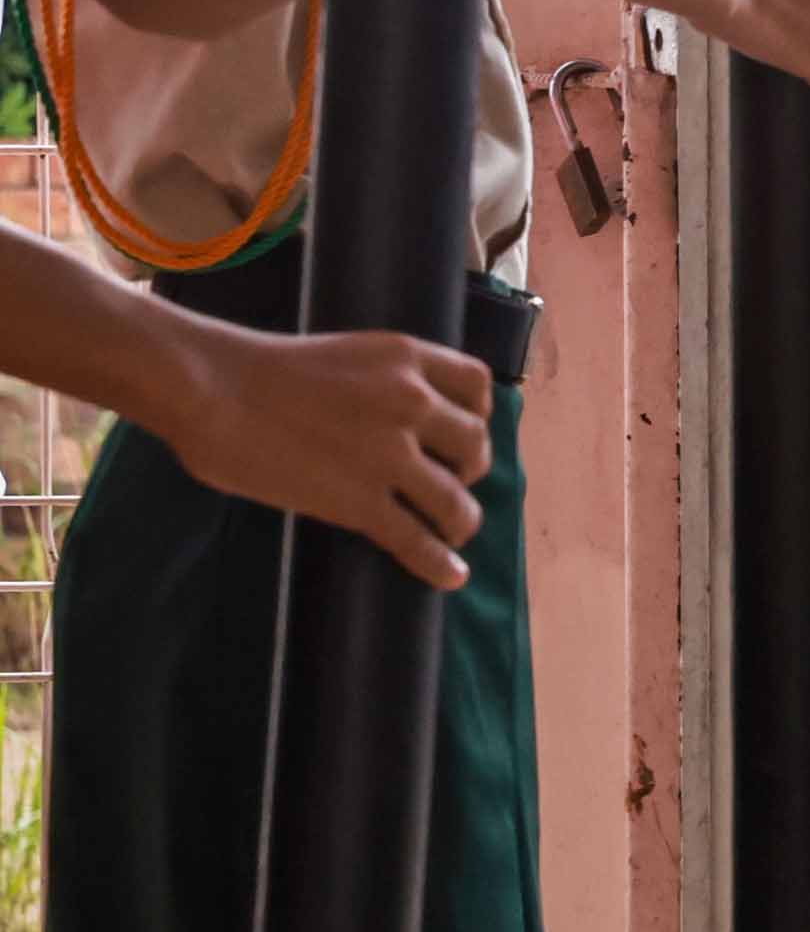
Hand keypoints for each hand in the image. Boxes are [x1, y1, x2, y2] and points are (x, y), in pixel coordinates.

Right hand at [153, 308, 489, 587]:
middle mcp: (411, 402)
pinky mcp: (361, 500)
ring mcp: (389, 454)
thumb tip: (389, 422)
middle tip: (450, 482)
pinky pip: (417, 540)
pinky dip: (439, 562)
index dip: (478, 414)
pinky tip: (449, 575)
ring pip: (455, 500)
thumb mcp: (342, 356)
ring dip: (460, 521)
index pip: (476, 386)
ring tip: (451, 532)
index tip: (463, 433)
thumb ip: (378, 384)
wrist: (209, 388)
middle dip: (469, 469)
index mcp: (404, 357)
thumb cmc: (251, 369)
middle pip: (474, 445)